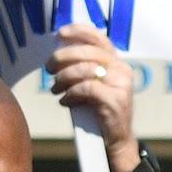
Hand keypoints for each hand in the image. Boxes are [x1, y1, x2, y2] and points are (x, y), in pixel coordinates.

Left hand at [43, 23, 139, 171]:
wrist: (117, 140)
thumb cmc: (100, 110)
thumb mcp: (95, 84)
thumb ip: (84, 68)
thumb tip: (58, 54)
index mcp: (117, 63)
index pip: (99, 39)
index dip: (79, 31)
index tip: (60, 34)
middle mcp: (122, 70)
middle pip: (88, 53)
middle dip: (62, 58)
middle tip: (49, 68)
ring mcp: (121, 85)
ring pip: (85, 70)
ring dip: (64, 78)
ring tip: (56, 88)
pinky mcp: (115, 100)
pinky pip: (86, 88)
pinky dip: (71, 94)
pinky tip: (65, 101)